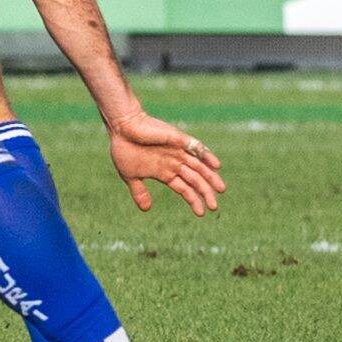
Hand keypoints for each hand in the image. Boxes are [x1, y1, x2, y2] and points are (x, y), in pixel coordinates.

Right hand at [104, 107, 224, 214]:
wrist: (121, 128)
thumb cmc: (124, 149)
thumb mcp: (130, 175)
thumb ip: (139, 191)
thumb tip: (146, 210)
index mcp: (165, 172)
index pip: (185, 189)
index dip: (193, 200)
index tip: (201, 213)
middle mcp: (175, 163)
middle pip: (195, 180)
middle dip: (206, 193)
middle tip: (215, 207)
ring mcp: (178, 151)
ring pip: (199, 167)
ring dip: (210, 178)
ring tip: (221, 190)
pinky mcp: (178, 139)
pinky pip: (196, 148)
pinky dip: (207, 156)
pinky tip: (216, 165)